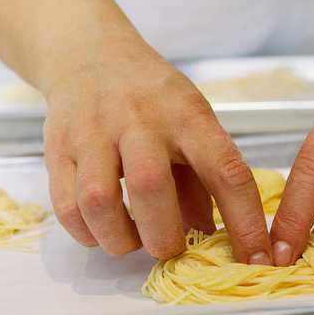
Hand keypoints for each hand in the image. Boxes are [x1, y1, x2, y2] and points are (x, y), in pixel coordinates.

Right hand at [43, 28, 271, 263]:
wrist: (89, 54)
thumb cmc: (150, 94)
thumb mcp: (190, 120)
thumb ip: (202, 177)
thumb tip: (209, 233)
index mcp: (186, 113)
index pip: (225, 170)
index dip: (244, 222)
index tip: (255, 260)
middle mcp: (139, 118)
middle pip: (151, 187)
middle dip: (164, 238)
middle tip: (169, 249)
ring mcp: (92, 131)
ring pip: (99, 200)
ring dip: (120, 239)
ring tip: (131, 240)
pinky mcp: (58, 147)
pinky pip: (66, 205)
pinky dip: (87, 232)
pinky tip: (102, 229)